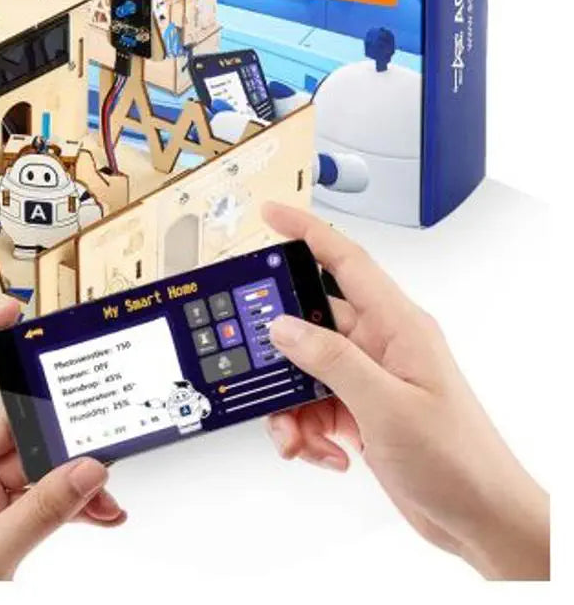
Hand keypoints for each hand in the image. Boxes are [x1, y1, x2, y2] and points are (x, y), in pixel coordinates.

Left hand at [0, 300, 125, 579]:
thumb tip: (89, 469)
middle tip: (100, 436)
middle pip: (10, 427)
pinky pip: (37, 494)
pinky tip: (98, 512)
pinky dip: (67, 503)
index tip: (9, 310)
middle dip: (58, 438)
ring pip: (32, 463)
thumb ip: (44, 511)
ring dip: (71, 478)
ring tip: (106, 493)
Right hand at [262, 202, 548, 579]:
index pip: (346, 261)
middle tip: (254, 359)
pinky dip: (306, 430)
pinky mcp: (360, 410)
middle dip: (280, 348)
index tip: (270, 215)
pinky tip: (325, 452)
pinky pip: (312, 405)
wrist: (481, 520)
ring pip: (304, 371)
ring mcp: (369, 379)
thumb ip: (331, 360)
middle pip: (311, 322)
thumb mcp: (387, 406)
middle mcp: (381, 345)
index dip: (307, 231)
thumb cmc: (459, 460)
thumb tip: (284, 326)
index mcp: (398, 325)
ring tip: (298, 435)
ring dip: (291, 405)